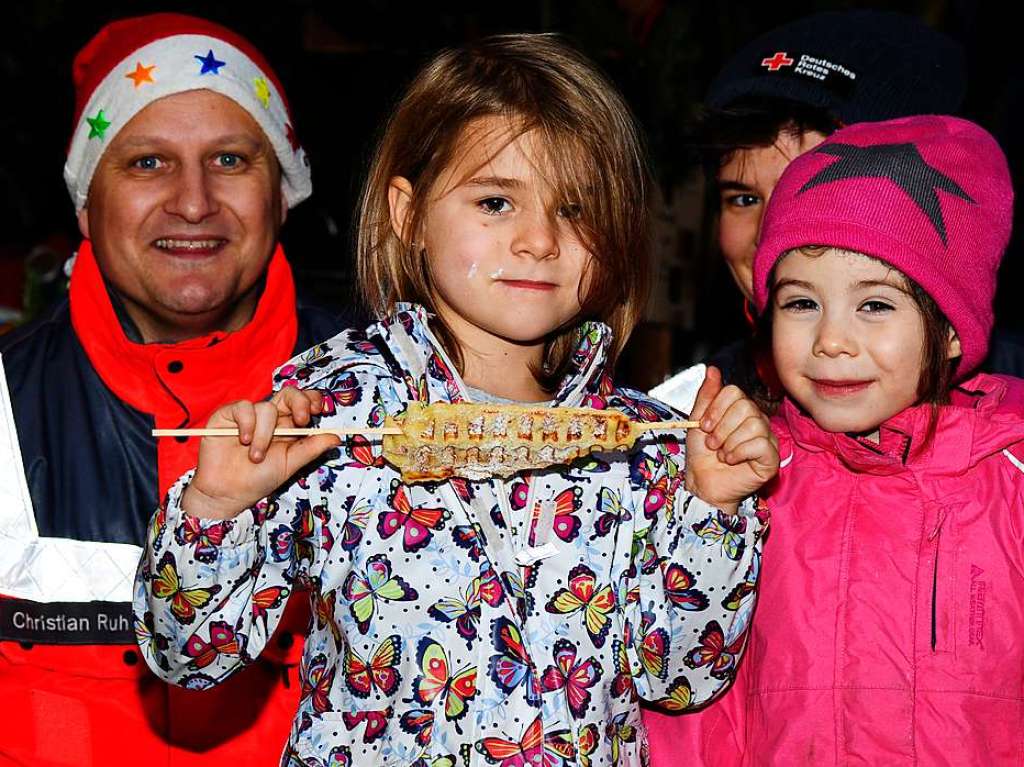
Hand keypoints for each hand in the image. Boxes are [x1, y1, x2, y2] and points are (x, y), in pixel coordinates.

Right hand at [183, 388, 340, 519]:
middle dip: (299, 403)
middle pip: (289, 393)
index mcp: (288, 426)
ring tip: (256, 457)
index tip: (318, 411)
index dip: (312, 400)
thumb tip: (337, 437)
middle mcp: (271, 417)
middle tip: (302, 420)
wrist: (228, 493)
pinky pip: (243, 408)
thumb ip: (311, 448)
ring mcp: (249, 415)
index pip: (304, 402)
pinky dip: (246, 424)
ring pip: (266, 408)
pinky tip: (243, 440)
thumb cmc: (259, 479)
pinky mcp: (227, 415)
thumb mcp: (290, 464)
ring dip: (264, 435)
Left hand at [685, 366, 778, 512]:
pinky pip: (761, 444)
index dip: (715, 409)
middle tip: (713, 444)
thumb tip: (712, 369)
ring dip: (729, 442)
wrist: (703, 482)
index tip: (704, 427)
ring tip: (722, 454)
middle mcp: (757, 420)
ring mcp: (767, 439)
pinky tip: (732, 460)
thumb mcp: (698, 421)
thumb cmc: (702, 454)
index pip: (734, 391)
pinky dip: (739, 452)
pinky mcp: (772, 458)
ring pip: (754, 424)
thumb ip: (706, 395)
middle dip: (721, 428)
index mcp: (740, 410)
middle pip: (745, 407)